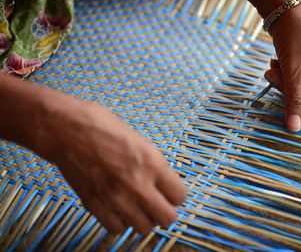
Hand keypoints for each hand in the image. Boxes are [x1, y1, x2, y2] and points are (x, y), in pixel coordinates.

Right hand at [31, 95, 186, 233]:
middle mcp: (137, 184)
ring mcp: (116, 198)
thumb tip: (163, 180)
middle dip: (166, 211)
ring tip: (139, 206)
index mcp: (151, 162)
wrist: (65, 129)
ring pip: (144, 228)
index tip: (171, 192)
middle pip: (167, 218)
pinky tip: (120, 209)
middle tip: (159, 203)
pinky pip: (117, 229)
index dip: (177, 194)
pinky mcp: (96, 205)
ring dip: (144, 218)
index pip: (180, 196)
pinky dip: (121, 222)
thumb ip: (153, 164)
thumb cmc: (100, 126)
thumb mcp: (139, 139)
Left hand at [266, 2, 300, 131]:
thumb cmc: (296, 38)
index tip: (284, 113)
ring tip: (273, 68)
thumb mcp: (294, 73)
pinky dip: (283, 74)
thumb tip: (294, 128)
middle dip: (287, 92)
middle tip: (273, 78)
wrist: (286, 10)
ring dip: (282, 82)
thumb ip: (294, 102)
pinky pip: (293, 79)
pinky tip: (275, 63)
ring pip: (297, 89)